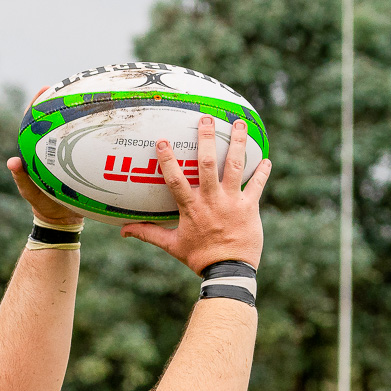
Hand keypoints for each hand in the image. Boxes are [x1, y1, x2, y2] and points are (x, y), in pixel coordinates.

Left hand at [8, 85, 83, 228]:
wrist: (62, 221)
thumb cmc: (44, 207)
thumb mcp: (31, 193)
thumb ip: (22, 179)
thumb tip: (12, 162)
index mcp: (35, 153)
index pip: (34, 123)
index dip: (38, 105)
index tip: (45, 90)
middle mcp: (50, 151)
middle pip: (54, 121)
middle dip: (61, 103)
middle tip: (69, 87)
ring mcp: (65, 156)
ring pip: (70, 132)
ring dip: (77, 116)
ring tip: (89, 99)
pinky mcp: (78, 164)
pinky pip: (84, 146)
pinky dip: (91, 136)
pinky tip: (103, 127)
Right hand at [120, 115, 269, 273]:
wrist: (229, 271)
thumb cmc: (200, 258)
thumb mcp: (172, 245)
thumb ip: (149, 233)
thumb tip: (123, 231)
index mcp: (191, 207)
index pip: (176, 179)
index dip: (168, 160)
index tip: (162, 141)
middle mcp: (212, 200)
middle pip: (207, 164)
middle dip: (206, 139)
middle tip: (206, 119)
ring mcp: (233, 201)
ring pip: (235, 166)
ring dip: (238, 143)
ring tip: (240, 124)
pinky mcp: (250, 207)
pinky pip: (258, 185)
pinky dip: (262, 172)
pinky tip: (266, 158)